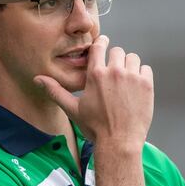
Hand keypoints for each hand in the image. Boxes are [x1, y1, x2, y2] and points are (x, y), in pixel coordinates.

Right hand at [34, 35, 153, 146]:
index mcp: (95, 74)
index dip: (101, 42)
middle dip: (115, 59)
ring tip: (126, 80)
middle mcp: (114, 72)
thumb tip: (38, 79)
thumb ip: (56, 91)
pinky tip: (136, 88)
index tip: (104, 42)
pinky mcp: (146, 85)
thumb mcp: (73, 109)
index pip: (99, 47)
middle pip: (117, 51)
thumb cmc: (95, 128)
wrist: (119, 143)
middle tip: (114, 73)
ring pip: (132, 58)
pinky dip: (142, 75)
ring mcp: (132, 78)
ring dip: (129, 66)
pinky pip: (146, 69)